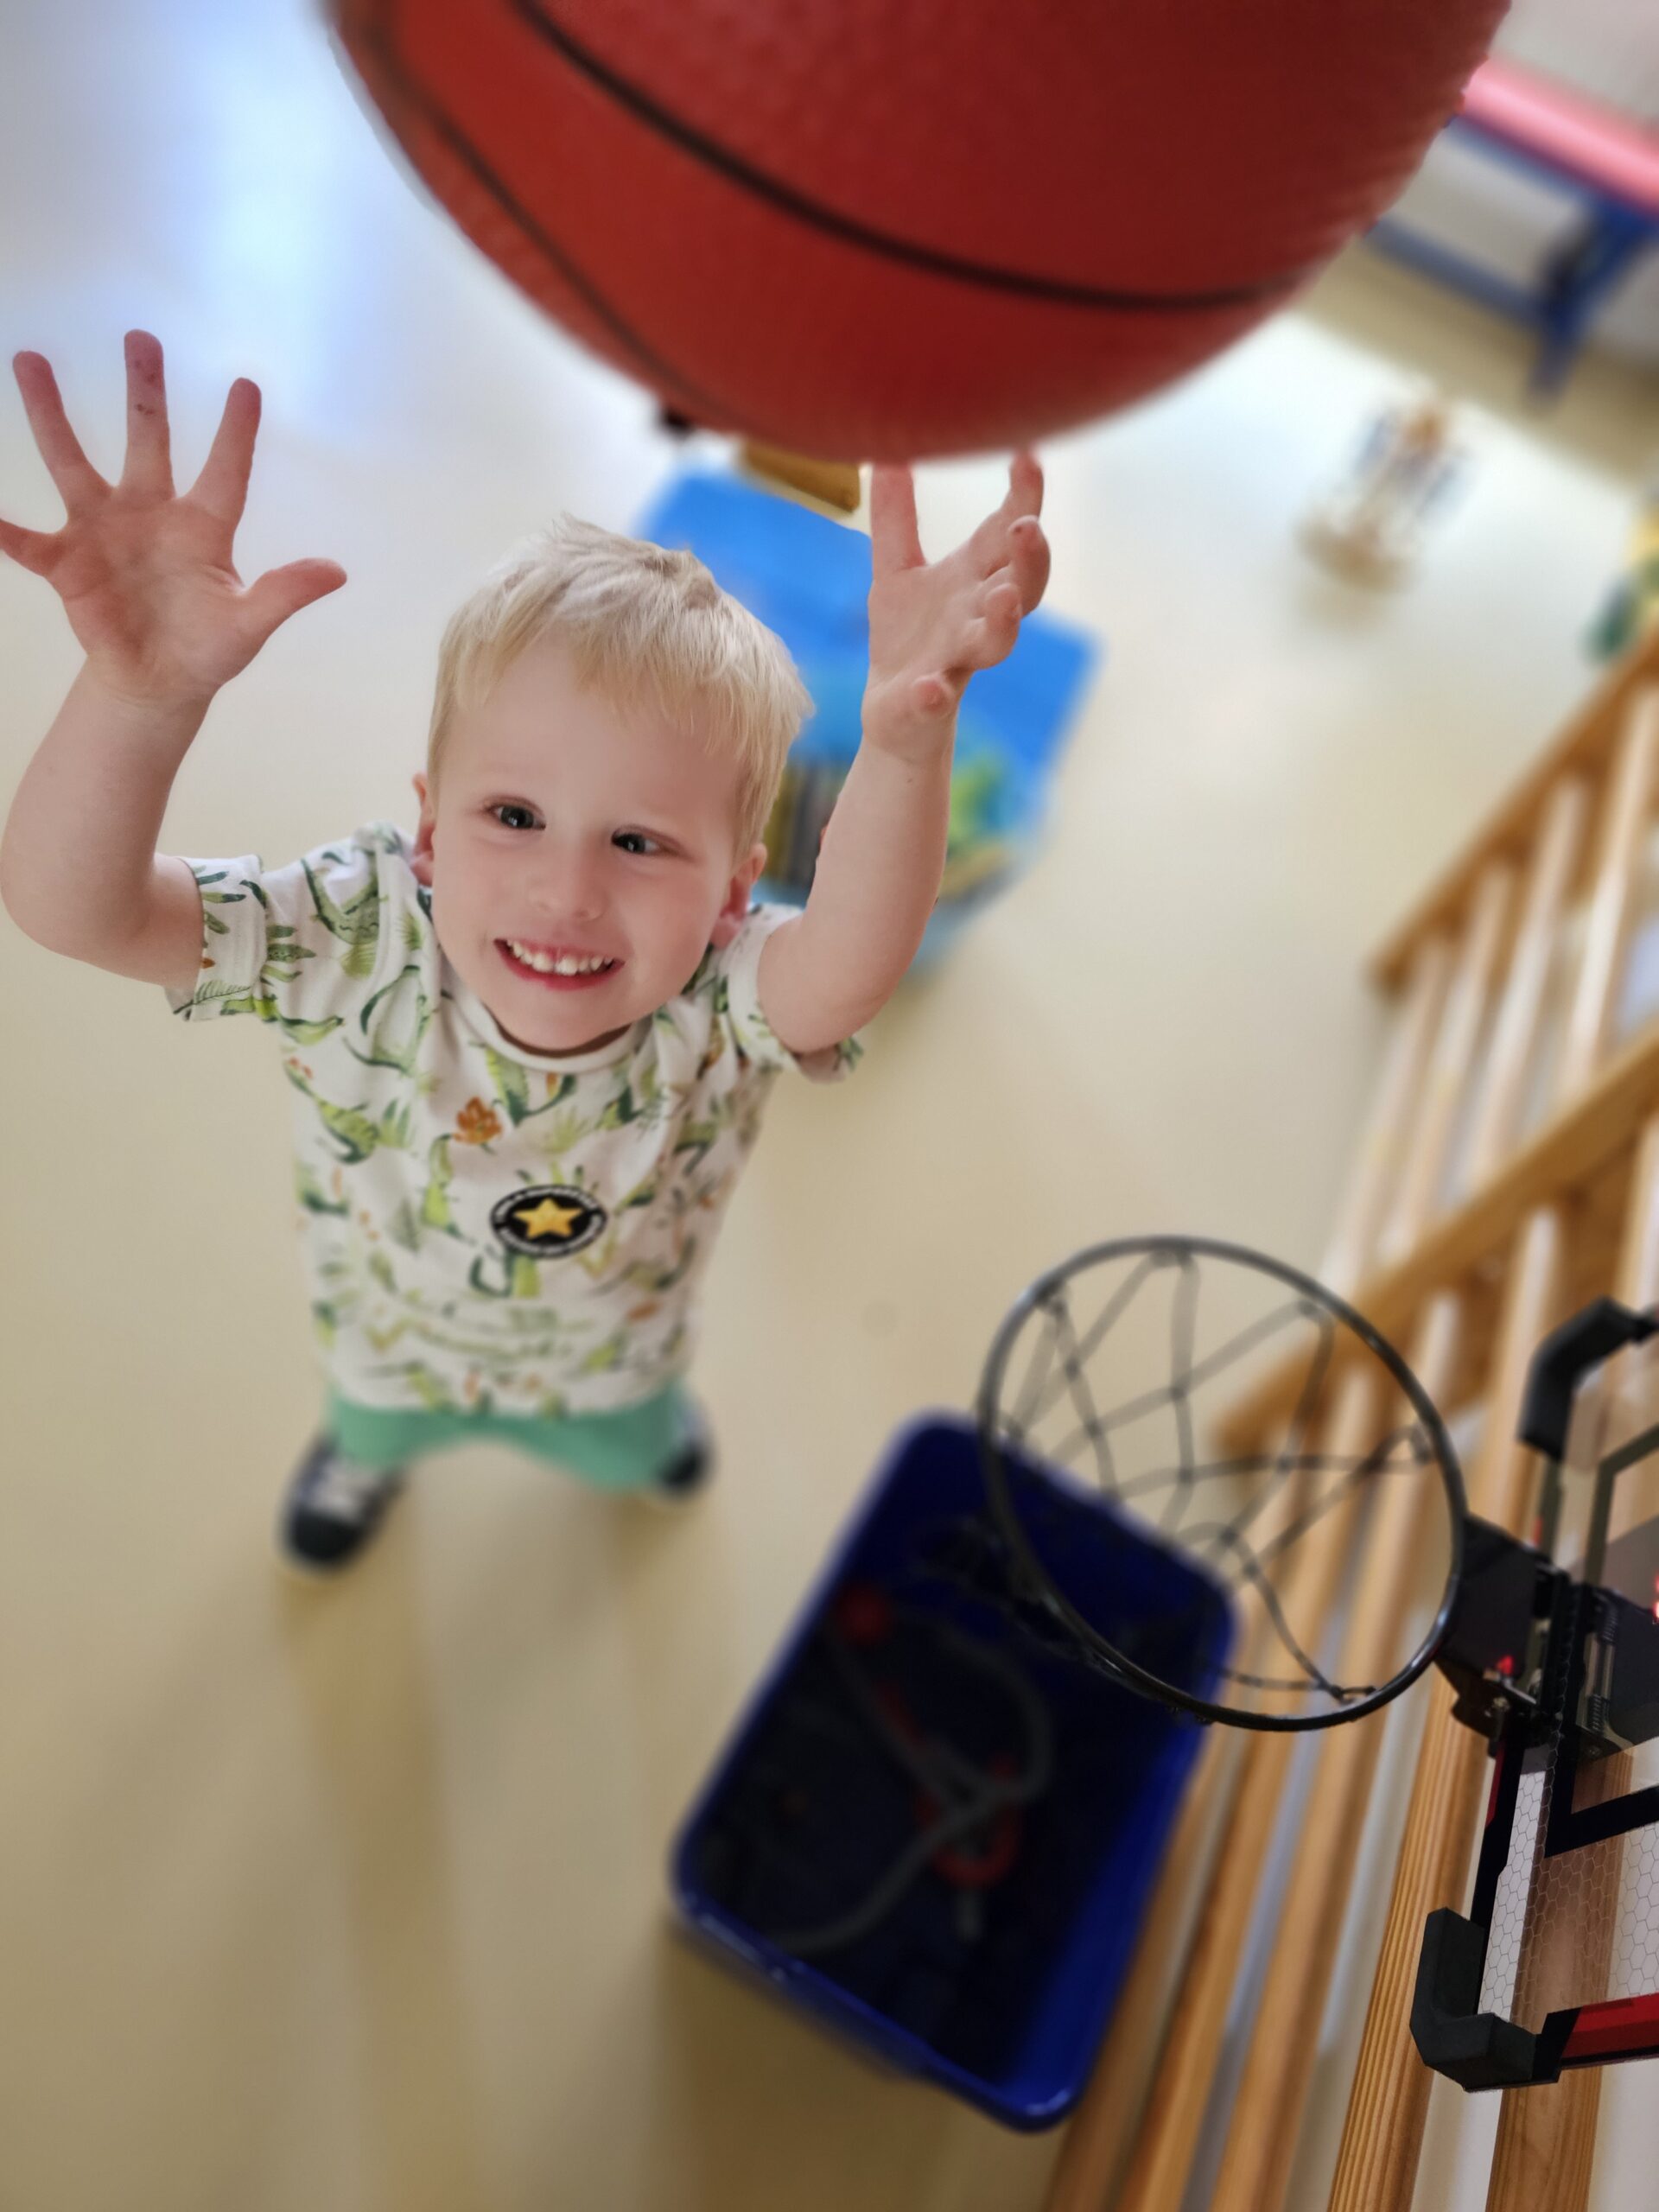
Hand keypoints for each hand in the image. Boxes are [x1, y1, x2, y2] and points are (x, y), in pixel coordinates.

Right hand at [0, 330, 344, 709]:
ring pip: (73, 462)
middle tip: (140, 336)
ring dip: (50, 416)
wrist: (158, 684)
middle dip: (144, 391)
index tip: (246, 384)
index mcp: (203, 527)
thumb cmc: (207, 649)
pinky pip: (26, 540)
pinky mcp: (67, 564)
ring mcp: (104, 532)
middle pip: (148, 440)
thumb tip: (336, 572)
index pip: (226, 470)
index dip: (236, 431)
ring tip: (31, 361)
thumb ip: (285, 593)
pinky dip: (2, 527)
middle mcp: (151, 513)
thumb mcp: (251, 624)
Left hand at [863, 451, 1049, 757]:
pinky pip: (938, 700)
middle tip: (1028, 526)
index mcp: (973, 579)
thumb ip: (896, 516)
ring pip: (997, 642)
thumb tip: (889, 449)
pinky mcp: (929, 702)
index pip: (1008, 532)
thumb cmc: (907, 635)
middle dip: (1030, 559)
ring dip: (1005, 621)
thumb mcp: (895, 569)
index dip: (1024, 497)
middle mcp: (977, 617)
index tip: (1028, 454)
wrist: (894, 713)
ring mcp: (957, 661)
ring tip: (1004, 598)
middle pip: (1022, 585)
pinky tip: (931, 687)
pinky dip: (936, 695)